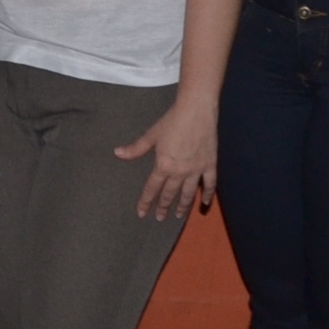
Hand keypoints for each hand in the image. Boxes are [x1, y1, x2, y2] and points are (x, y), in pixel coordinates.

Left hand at [118, 93, 219, 219]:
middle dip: (164, 207)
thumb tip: (117, 153)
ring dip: (183, 206)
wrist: (196, 110)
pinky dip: (207, 195)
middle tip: (160, 218)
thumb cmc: (172, 121)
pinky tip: (204, 204)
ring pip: (188, 193)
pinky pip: (209, 184)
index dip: (146, 202)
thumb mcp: (152, 135)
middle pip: (170, 194)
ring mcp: (196, 170)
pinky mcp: (210, 165)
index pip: (152, 188)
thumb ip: (136, 149)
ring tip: (178, 216)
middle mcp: (180, 171)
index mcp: (163, 165)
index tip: (142, 213)